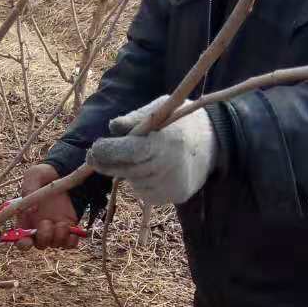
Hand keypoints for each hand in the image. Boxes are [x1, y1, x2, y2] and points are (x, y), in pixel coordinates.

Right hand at [17, 163, 82, 249]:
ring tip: (63, 223)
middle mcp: (39, 227)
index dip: (23, 244)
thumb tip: (32, 209)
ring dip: (59, 237)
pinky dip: (71, 241)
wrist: (64, 173)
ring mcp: (55, 228)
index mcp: (26, 219)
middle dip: (43, 238)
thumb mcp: (34, 175)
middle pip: (40, 244)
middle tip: (47, 222)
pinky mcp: (69, 228)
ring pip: (55, 244)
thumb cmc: (45, 175)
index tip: (27, 241)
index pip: (21, 240)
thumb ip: (29, 189)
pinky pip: (70, 244)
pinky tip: (73, 230)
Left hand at [87, 95, 217, 206]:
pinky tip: (151, 170)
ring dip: (127, 171)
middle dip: (108, 163)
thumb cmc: (181, 121)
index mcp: (167, 142)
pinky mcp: (174, 197)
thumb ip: (136, 118)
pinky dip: (140, 182)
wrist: (213, 143)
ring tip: (140, 157)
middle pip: (127, 170)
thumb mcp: (161, 109)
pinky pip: (145, 192)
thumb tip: (112, 126)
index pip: (132, 151)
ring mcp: (172, 185)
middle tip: (94, 155)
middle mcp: (170, 166)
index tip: (93, 148)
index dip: (109, 151)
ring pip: (134, 182)